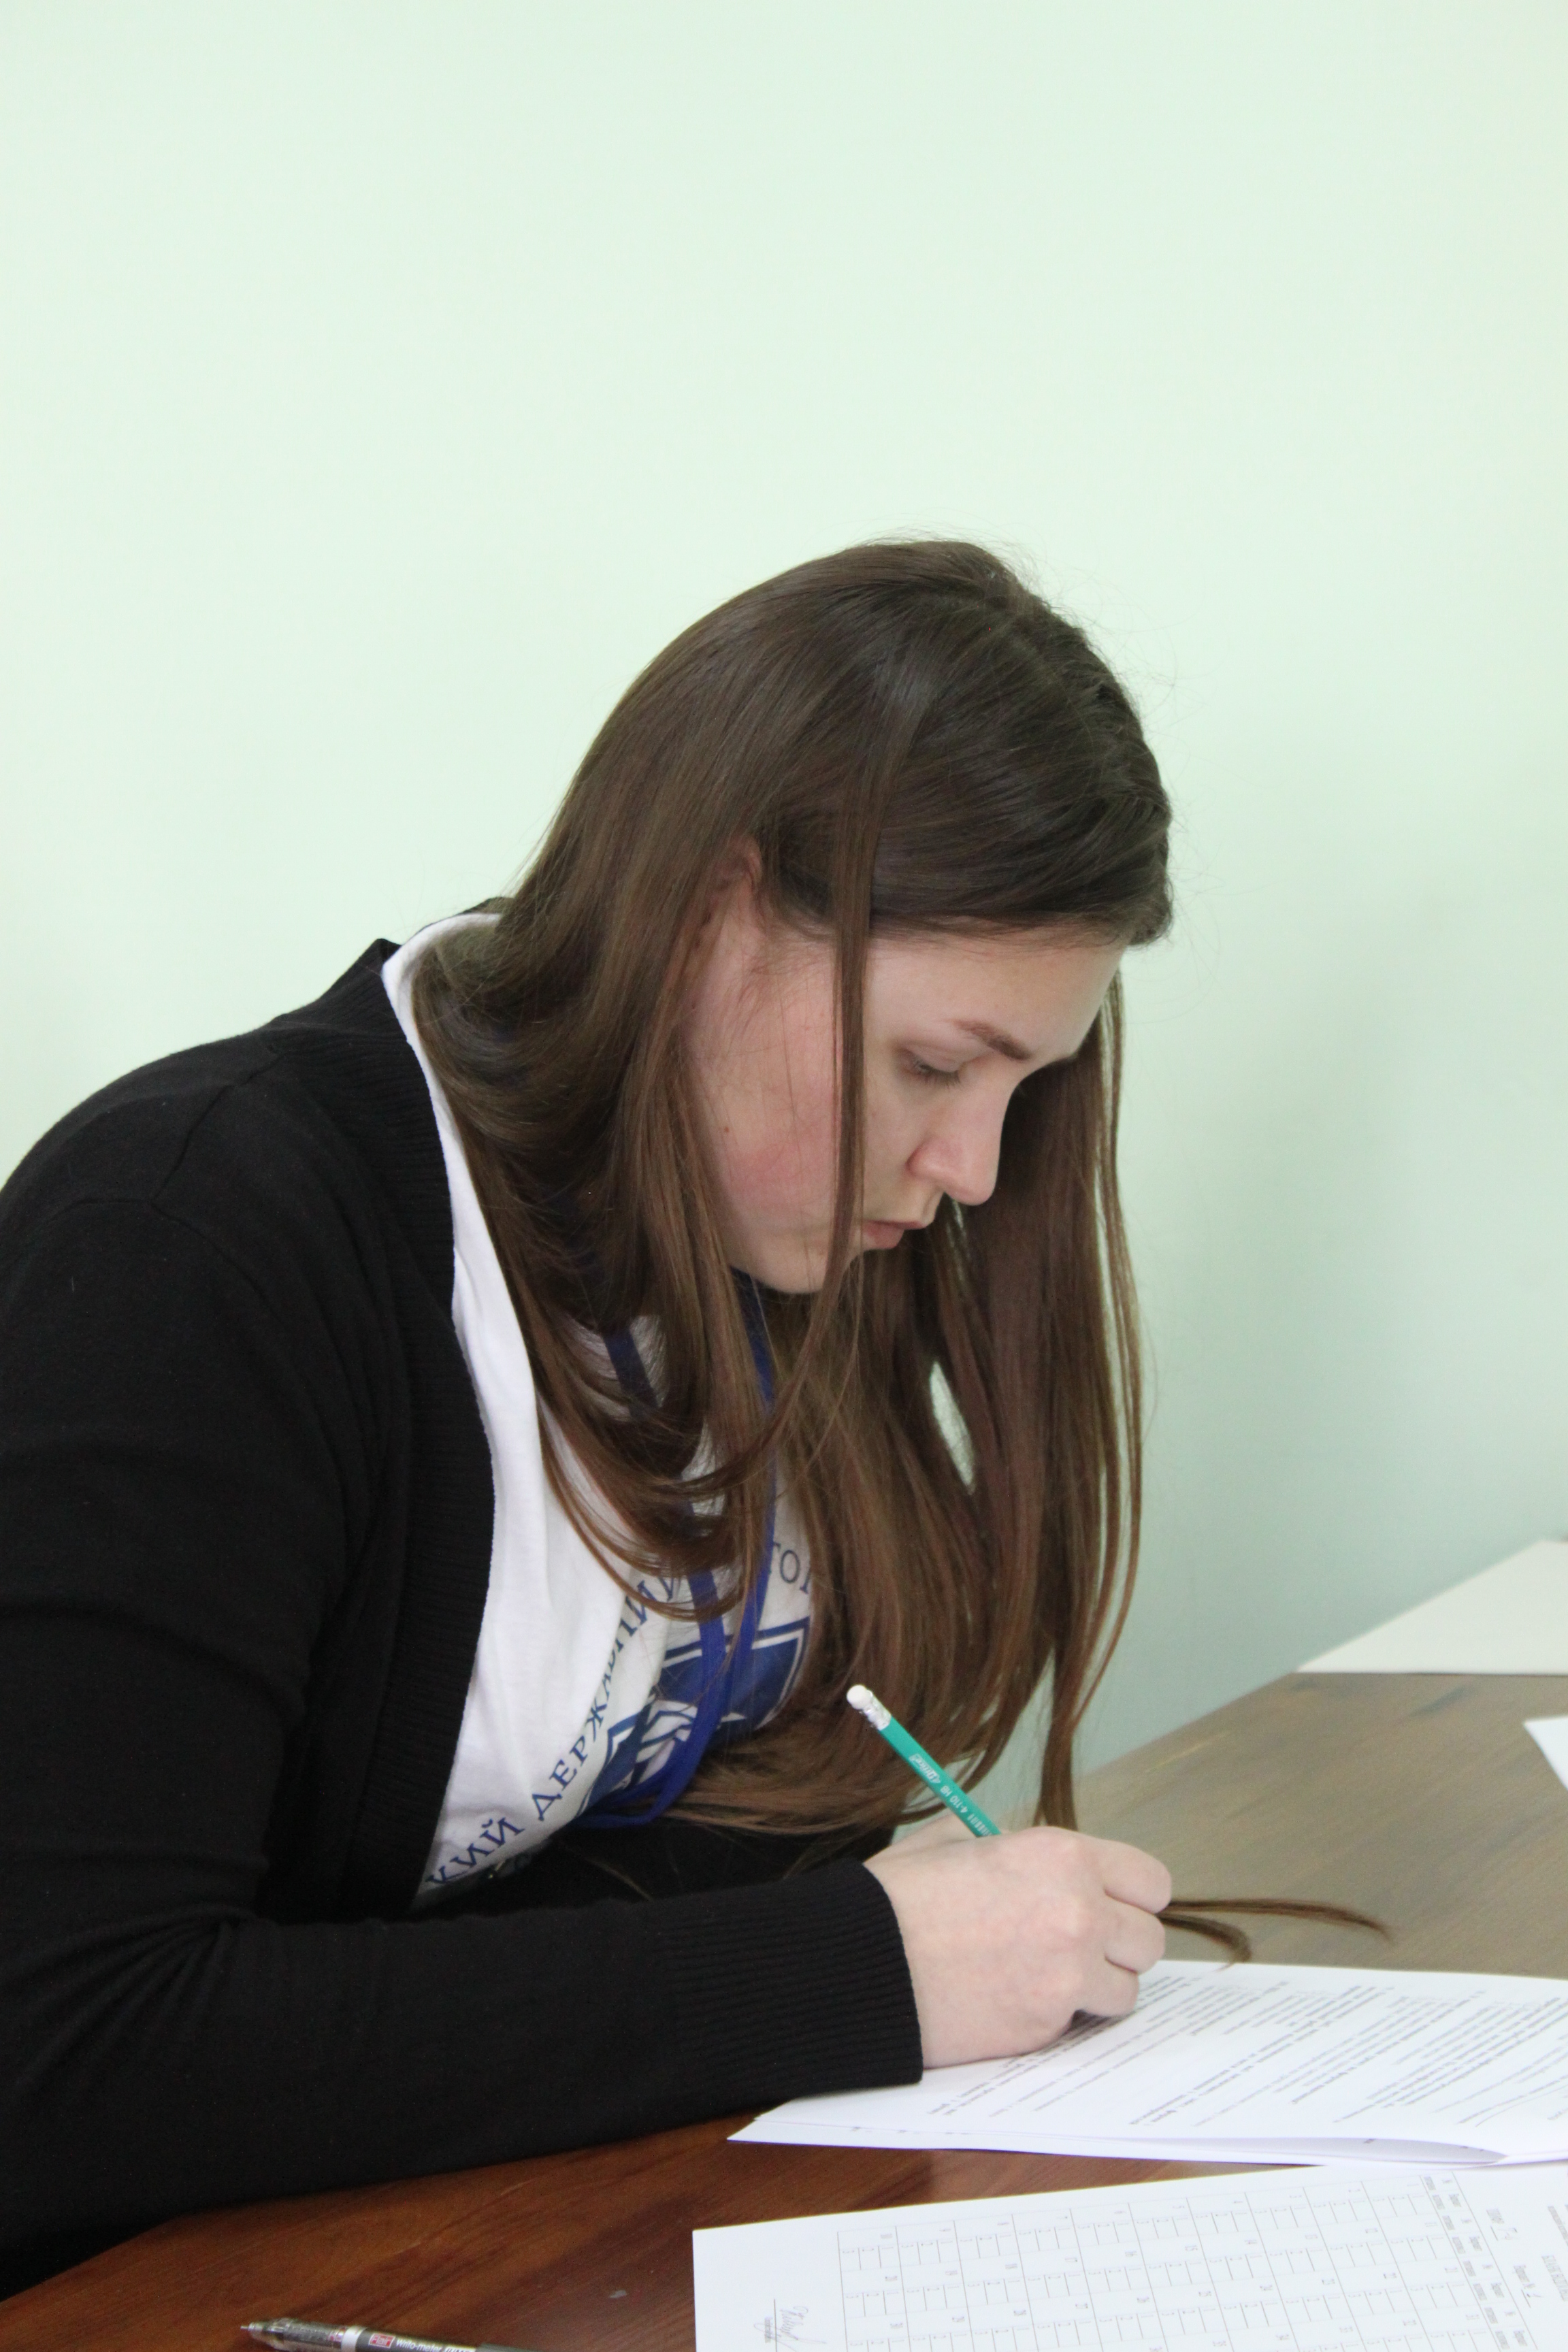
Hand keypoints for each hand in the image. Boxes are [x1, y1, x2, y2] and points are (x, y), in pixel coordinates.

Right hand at [863, 1825, 1170, 2067]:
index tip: (1110, 1905)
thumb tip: (1032, 1862)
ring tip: (1049, 1977)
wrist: (862, 1964)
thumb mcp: (956, 1840)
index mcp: (1061, 1856)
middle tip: (1080, 1946)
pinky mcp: (1046, 2026)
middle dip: (1119, 1945)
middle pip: (1149, 1941)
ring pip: (1126, 1991)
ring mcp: (1066, 1976)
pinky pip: (1079, 2023)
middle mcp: (1079, 1913)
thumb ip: (1011, 1846)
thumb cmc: (901, 1898)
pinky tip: (1015, 1998)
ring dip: (1097, 1988)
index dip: (1131, 1896)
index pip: (1151, 1882)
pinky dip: (1058, 2017)